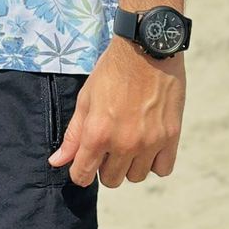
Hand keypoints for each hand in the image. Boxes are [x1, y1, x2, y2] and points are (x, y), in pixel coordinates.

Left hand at [48, 35, 184, 186]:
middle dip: (106, 166)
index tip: (86, 161)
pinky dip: (155, 161)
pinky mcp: (171, 137)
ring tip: (130, 139)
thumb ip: (73, 135)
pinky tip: (149, 143)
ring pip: (136, 176)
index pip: (83, 176)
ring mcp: (149, 142)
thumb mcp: (86, 99)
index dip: (81, 171)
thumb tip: (56, 162)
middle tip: (110, 143)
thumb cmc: (112, 71)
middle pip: (111, 180)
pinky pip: (163, 169)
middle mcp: (123, 143)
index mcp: (97, 133)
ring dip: (130, 164)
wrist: (147, 48)